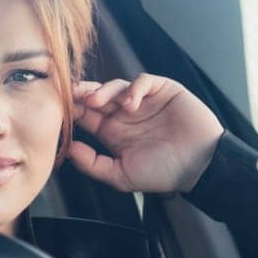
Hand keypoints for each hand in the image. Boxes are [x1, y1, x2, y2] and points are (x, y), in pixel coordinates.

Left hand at [66, 74, 222, 194]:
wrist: (200, 167)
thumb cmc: (163, 174)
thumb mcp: (121, 176)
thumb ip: (93, 165)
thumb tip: (69, 148)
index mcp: (111, 131)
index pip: (85, 114)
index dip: (71, 109)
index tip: (56, 109)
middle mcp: (124, 114)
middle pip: (96, 95)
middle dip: (81, 93)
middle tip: (69, 95)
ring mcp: (143, 100)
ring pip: (115, 85)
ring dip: (103, 90)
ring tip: (95, 101)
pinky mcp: (163, 90)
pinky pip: (144, 81)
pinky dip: (134, 88)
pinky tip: (130, 104)